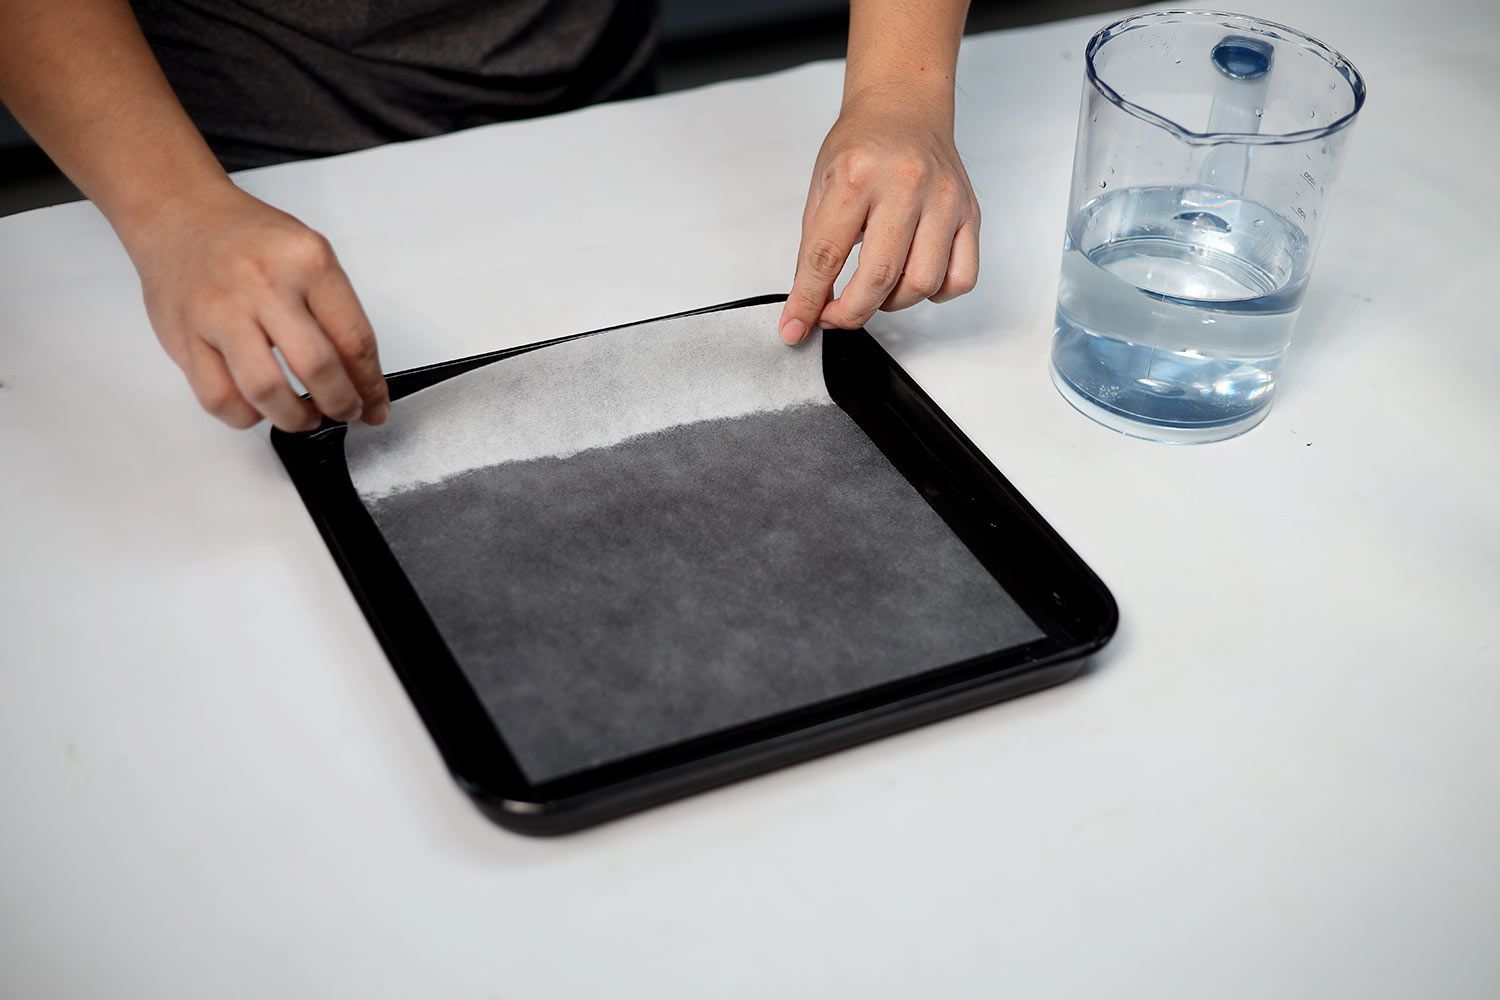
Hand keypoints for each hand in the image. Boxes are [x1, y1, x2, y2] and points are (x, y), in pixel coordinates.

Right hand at [124, 183, 388, 430]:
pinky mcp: (184, 337)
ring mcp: (219, 313)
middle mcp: (263, 285)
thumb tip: (359, 377)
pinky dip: (245, 416)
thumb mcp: (308, 255)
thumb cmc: (249, 238)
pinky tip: (259, 407)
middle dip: (341, 403)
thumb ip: (335, 313)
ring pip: (264, 390)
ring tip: (304, 416)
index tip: (375, 405)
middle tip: (345, 411)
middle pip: (316, 367)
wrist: (179, 212)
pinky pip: (218, 397)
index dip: (370, 385)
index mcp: (307, 262)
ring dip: (294, 418)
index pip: (354, 339)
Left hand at [779, 85, 980, 343]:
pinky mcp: (970, 213)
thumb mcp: (821, 187)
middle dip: (851, 312)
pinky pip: (961, 277)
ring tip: (875, 290)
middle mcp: (906, 185)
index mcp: (857, 175)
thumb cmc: (862, 144)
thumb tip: (808, 303)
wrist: (904, 106)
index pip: (826, 255)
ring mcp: (944, 200)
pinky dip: (935, 293)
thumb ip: (814, 247)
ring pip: (923, 283)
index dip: (808, 300)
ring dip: (892, 303)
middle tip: (835, 316)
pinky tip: (913, 278)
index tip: (796, 326)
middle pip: (879, 276)